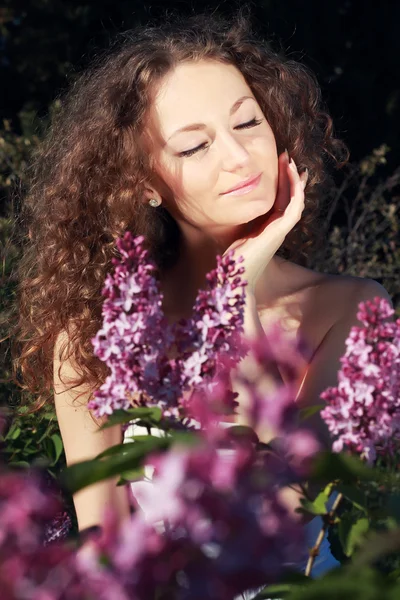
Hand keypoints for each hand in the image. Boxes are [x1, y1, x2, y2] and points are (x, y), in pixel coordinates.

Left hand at [224, 151, 307, 292]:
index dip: (281, 182)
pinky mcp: (280, 232)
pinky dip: (295, 191)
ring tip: (289, 161)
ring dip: (294, 180)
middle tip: (286, 156)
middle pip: (289, 197)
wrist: (233, 279)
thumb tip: (226, 203)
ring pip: (295, 200)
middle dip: (289, 176)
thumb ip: (238, 220)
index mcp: (268, 228)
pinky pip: (294, 208)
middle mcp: (277, 228)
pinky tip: (293, 176)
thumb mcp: (233, 232)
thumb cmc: (230, 260)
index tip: (278, 163)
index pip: (280, 200)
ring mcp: (280, 230)